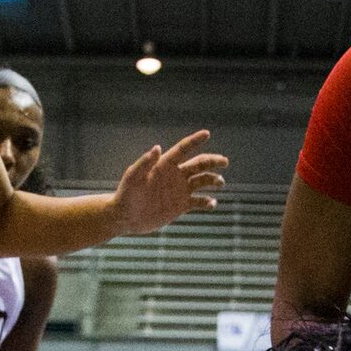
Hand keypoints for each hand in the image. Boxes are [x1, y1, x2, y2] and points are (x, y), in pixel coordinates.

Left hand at [114, 131, 229, 232]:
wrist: (125, 217)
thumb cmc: (126, 194)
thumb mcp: (133, 178)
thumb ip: (144, 162)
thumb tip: (157, 147)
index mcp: (164, 165)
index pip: (183, 150)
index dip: (194, 141)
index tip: (207, 133)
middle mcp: (175, 175)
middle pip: (199, 164)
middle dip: (213, 161)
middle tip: (224, 161)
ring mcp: (180, 190)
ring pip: (202, 181)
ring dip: (213, 180)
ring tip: (220, 182)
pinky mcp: (181, 206)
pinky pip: (199, 202)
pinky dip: (208, 202)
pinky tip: (211, 203)